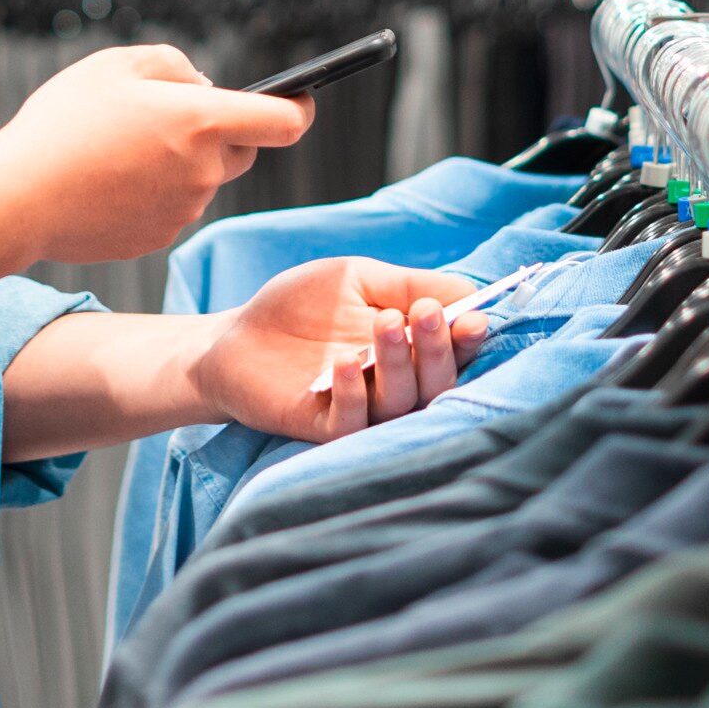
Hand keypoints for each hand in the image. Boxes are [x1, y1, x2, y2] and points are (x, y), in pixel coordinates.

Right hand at [0, 45, 314, 265]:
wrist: (18, 199)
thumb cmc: (63, 123)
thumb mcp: (116, 65)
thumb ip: (174, 65)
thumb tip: (204, 86)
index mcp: (203, 122)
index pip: (285, 121)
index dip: (299, 107)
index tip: (300, 99)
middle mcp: (204, 172)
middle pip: (243, 151)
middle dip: (222, 133)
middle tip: (169, 118)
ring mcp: (182, 211)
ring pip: (202, 180)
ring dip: (181, 163)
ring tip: (119, 149)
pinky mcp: (156, 238)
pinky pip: (170, 208)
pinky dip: (152, 194)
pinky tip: (107, 181)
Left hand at [187, 258, 487, 442]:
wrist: (236, 336)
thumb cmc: (300, 306)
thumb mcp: (357, 280)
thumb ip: (408, 284)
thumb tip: (469, 291)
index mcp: (408, 350)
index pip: (452, 352)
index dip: (466, 339)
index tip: (472, 318)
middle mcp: (392, 386)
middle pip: (434, 382)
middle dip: (436, 348)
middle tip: (428, 313)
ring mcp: (360, 409)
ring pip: (399, 402)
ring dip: (398, 363)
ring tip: (386, 324)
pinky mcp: (322, 428)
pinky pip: (351, 423)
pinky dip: (354, 394)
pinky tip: (345, 362)